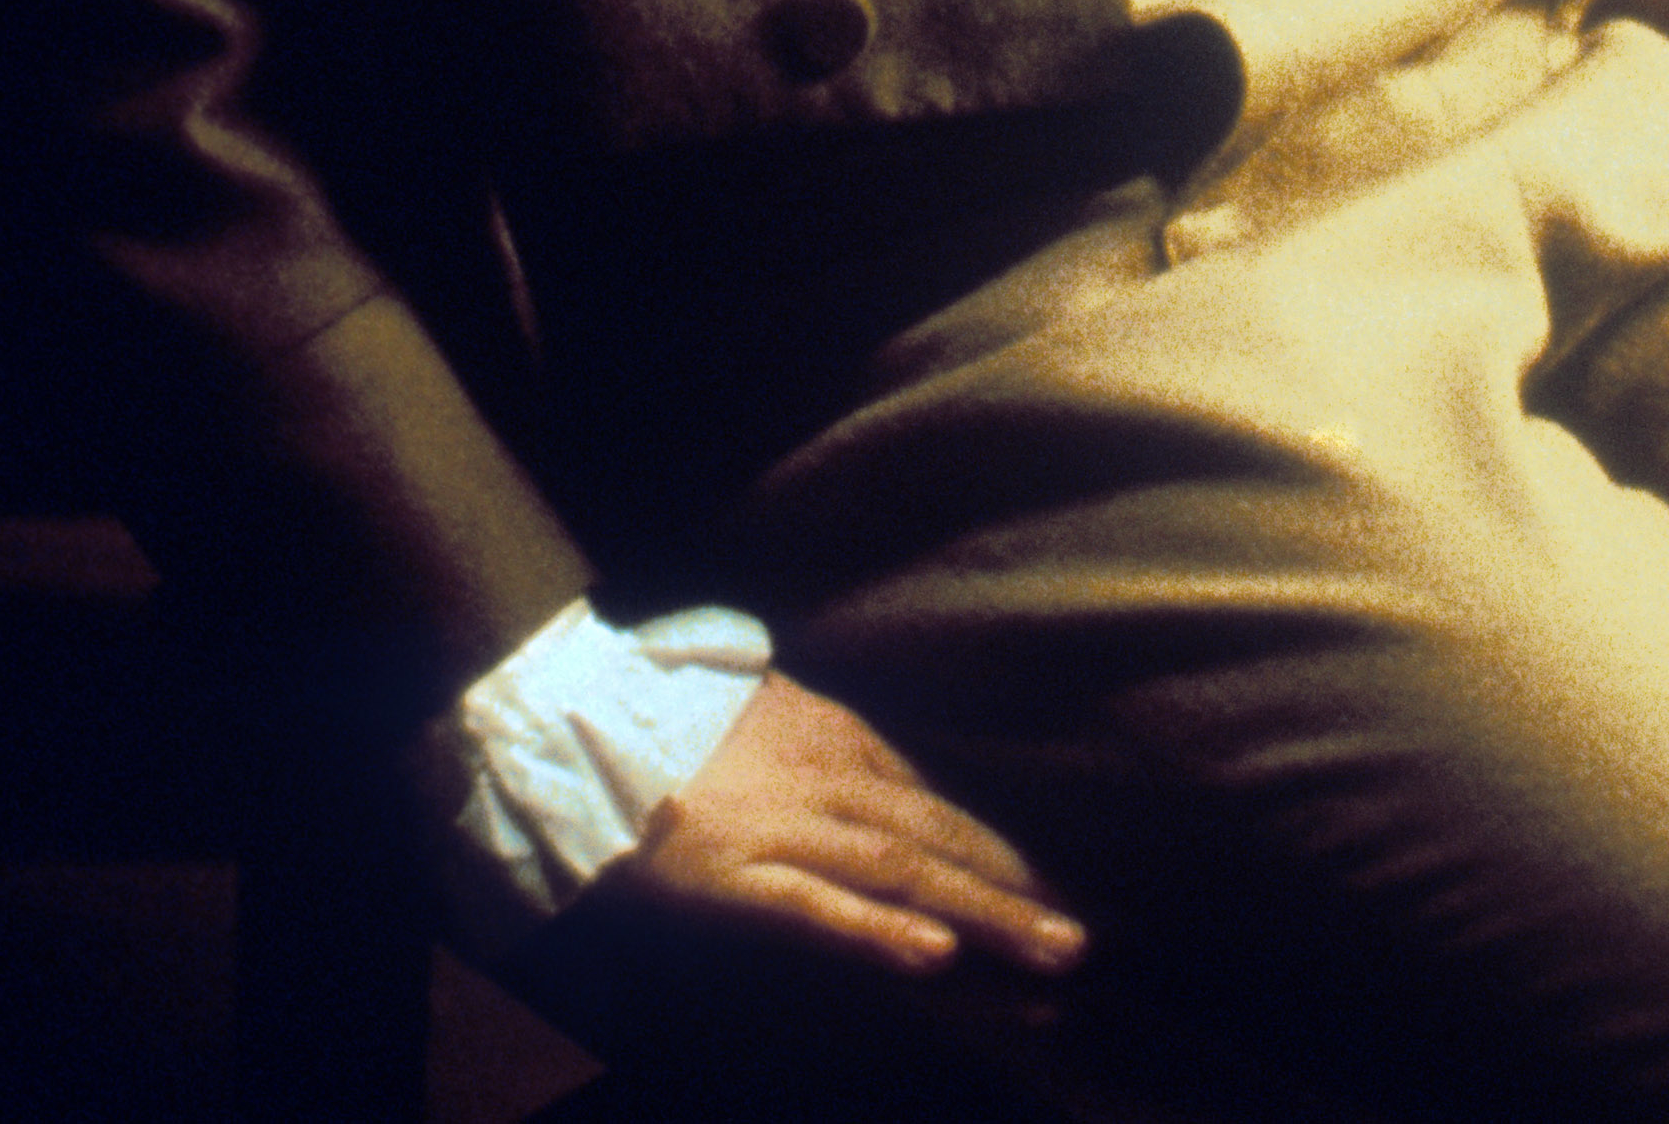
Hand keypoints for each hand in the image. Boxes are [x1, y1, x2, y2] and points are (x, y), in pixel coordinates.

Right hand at [620, 667, 1086, 979]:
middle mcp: (831, 783)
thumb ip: (842, 752)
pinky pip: (819, 910)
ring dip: (980, 915)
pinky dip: (878, 931)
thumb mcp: (780, 715)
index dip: (997, 852)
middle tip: (1081, 935)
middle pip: (939, 841)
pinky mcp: (739, 879)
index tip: (1054, 888)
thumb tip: (905, 788)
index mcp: (842, 743)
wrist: (587, 724)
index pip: (938, 804)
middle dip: (1013, 890)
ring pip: (903, 875)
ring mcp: (788, 832)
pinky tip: (932, 953)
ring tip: (1047, 949)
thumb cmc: (682, 725)